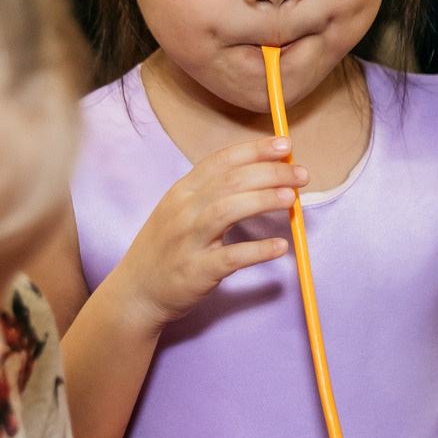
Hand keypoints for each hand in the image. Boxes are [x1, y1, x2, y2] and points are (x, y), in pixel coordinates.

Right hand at [115, 137, 305, 328]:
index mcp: (182, 192)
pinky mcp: (195, 271)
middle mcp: (182, 211)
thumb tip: (261, 175)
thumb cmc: (166, 248)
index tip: (284, 145)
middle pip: (230, 181)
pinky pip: (230, 257)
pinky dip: (257, 250)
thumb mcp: (179, 211)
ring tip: (292, 198)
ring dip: (263, 200)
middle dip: (270, 172)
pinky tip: (280, 247)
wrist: (136, 292)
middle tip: (302, 174)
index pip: (221, 160)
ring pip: (227, 210)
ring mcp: (187, 241)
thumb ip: (212, 193)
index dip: (254, 149)